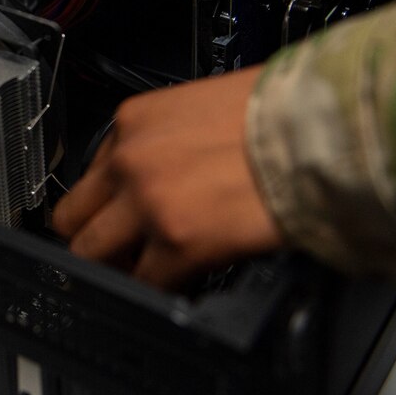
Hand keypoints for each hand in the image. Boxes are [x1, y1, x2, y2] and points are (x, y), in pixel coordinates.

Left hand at [52, 66, 283, 288]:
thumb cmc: (281, 111)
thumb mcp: (201, 106)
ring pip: (92, 253)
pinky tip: (182, 279)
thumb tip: (167, 167)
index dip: (107, 199)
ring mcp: (146, 202)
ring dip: (117, 266)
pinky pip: (144, 282)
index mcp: (133, 121)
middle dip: (95, 237)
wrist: (321, 129)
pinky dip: (158, 288)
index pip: (92, 172)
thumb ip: (168, 139)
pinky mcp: (176, 242)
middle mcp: (129, 159)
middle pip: (74, 216)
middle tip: (119, 250)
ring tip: (145, 270)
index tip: (116, 213)